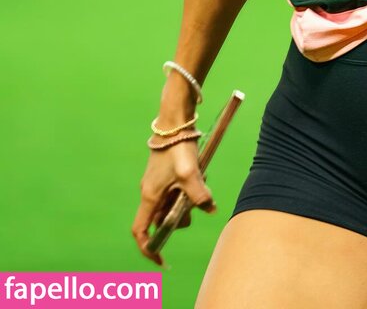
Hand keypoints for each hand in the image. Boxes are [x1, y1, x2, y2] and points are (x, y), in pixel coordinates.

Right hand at [131, 142, 216, 265]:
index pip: (141, 232)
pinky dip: (189, 189)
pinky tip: (200, 175)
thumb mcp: (190, 173)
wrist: (175, 121)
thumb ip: (198, 194)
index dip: (149, 249)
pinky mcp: (166, 174)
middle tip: (196, 203)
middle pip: (163, 220)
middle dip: (180, 217)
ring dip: (187, 201)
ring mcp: (158, 183)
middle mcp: (150, 193)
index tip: (161, 260)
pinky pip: (177, 191)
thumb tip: (210, 209)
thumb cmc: (178, 147)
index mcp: (150, 196)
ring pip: (172, 205)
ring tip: (200, 182)